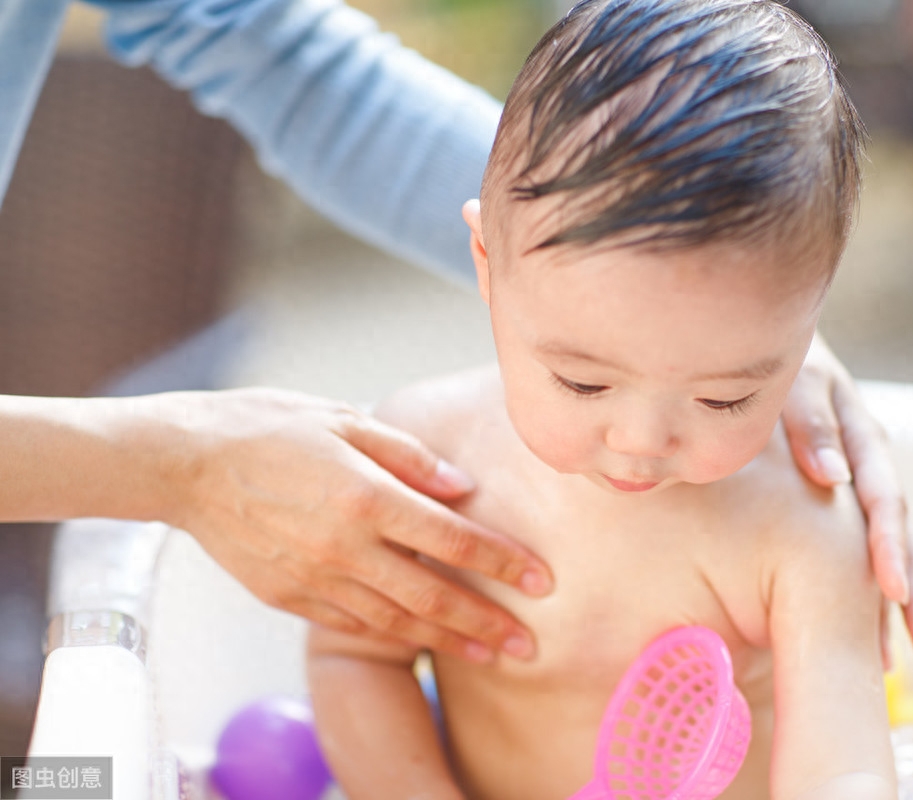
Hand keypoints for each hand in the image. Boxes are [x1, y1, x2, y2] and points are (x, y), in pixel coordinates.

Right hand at [139, 388, 551, 663]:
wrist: (186, 464)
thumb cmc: (269, 428)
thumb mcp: (344, 420)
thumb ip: (408, 456)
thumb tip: (462, 487)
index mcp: (365, 496)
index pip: (452, 539)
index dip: (501, 563)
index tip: (541, 580)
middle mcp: (345, 547)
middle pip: (432, 595)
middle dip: (486, 621)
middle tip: (529, 646)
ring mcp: (315, 578)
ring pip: (395, 621)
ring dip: (446, 641)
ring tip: (489, 655)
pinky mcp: (290, 597)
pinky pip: (352, 625)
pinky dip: (391, 636)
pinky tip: (421, 642)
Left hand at [779, 335, 912, 663]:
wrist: (774, 345)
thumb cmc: (777, 365)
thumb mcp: (794, 381)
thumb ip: (809, 423)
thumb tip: (831, 478)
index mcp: (861, 434)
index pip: (883, 497)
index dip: (887, 545)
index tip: (890, 589)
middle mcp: (874, 462)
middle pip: (904, 533)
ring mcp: (868, 479)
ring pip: (900, 543)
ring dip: (910, 598)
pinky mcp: (853, 492)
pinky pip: (875, 542)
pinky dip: (884, 583)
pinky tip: (886, 629)